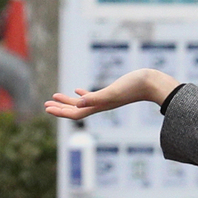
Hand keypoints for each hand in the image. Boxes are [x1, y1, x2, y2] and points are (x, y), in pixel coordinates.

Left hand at [45, 68, 178, 120]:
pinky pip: (93, 96)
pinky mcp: (111, 93)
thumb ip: (96, 99)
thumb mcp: (112, 91)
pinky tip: (78, 91)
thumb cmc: (134, 87)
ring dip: (68, 101)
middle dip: (60, 108)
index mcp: (99, 106)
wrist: (152, 83)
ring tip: (55, 96)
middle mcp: (101, 105)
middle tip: (46, 105)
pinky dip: (83, 95)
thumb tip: (78, 105)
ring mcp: (106, 100)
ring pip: (82, 104)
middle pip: (75, 111)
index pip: (75, 114)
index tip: (46, 108)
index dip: (60, 111)